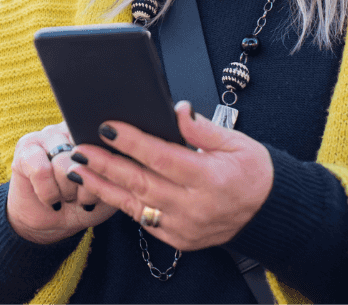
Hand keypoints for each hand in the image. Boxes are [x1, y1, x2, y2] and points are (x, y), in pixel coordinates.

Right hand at [7, 121, 117, 244]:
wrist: (54, 222)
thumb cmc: (86, 202)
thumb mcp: (109, 189)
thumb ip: (116, 168)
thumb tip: (121, 150)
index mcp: (95, 132)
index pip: (105, 141)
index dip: (104, 171)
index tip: (102, 186)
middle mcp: (71, 126)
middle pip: (85, 155)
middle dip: (86, 186)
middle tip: (80, 195)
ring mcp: (47, 134)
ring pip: (63, 164)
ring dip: (67, 191)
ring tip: (67, 196)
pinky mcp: (25, 148)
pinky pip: (41, 171)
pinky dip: (49, 193)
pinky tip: (51, 199)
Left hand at [64, 101, 272, 251]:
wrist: (269, 212)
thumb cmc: (253, 173)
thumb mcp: (236, 142)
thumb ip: (202, 128)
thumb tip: (177, 109)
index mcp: (210, 178)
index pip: (161, 157)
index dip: (132, 141)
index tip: (107, 127)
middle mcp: (195, 207)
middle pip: (141, 182)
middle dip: (106, 163)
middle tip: (80, 147)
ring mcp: (185, 227)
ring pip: (135, 204)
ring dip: (103, 185)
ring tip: (78, 167)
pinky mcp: (179, 238)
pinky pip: (143, 219)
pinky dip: (121, 203)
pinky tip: (103, 187)